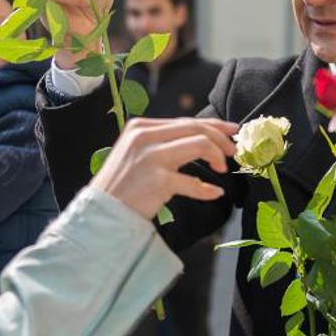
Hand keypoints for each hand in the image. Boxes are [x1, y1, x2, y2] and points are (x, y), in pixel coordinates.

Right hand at [90, 117, 239, 218]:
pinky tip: (214, 194)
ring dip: (217, 156)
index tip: (231, 131)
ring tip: (223, 168)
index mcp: (140, 127)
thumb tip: (198, 139)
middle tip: (233, 152)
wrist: (101, 213)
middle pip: (196, 128)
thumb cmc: (120, 187)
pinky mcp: (158, 180)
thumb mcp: (135, 154)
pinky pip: (193, 182)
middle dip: (221, 138)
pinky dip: (207, 190)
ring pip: (200, 144)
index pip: (185, 121)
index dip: (213, 125)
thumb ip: (159, 143)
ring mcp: (151, 158)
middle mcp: (145, 137)